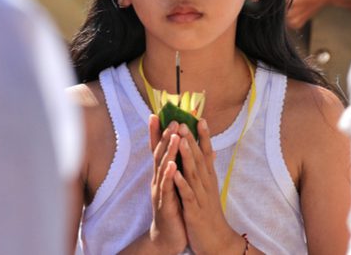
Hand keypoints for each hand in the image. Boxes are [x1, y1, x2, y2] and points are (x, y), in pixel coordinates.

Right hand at [148, 116, 187, 253]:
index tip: (157, 114)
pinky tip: (173, 165)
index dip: (157, 132)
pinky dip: (169, 175)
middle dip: (166, 136)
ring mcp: (160, 191)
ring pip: (162, 167)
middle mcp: (158, 179)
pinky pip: (166, 188)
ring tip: (175, 136)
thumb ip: (181, 165)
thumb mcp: (177, 183)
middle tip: (172, 120)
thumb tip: (193, 146)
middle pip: (160, 153)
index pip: (159, 149)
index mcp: (162, 174)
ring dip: (168, 150)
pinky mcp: (165, 204)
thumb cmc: (175, 207)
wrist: (169, 236)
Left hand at [173, 120, 246, 254]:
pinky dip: (183, 183)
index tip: (200, 118)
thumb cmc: (211, 214)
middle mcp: (206, 184)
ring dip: (187, 155)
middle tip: (186, 121)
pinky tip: (176, 173)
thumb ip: (208, 169)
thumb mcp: (211, 189)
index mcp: (208, 179)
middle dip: (192, 140)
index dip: (203, 136)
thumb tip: (210, 152)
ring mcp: (201, 196)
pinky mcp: (195, 210)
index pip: (206, 153)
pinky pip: (188, 195)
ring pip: (194, 173)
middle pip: (199, 158)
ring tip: (180, 139)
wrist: (217, 241)